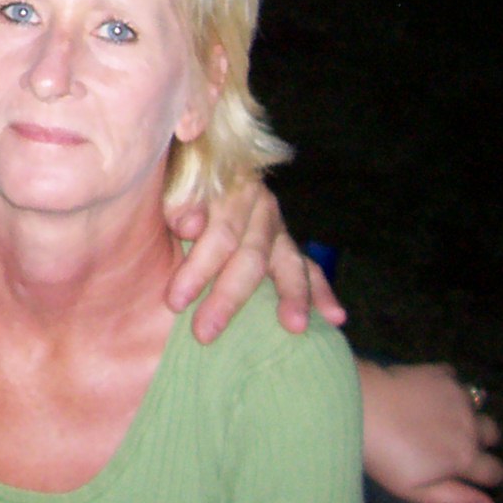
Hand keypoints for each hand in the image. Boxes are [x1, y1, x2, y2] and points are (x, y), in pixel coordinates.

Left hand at [165, 178, 347, 342]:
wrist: (186, 169)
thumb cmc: (169, 187)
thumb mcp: (167, 183)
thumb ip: (176, 199)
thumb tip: (187, 225)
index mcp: (228, 185)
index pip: (219, 232)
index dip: (198, 267)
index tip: (176, 301)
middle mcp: (258, 204)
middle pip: (250, 254)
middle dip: (228, 297)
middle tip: (204, 333)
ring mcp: (276, 225)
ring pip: (289, 263)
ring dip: (292, 295)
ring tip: (293, 326)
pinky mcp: (286, 245)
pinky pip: (308, 269)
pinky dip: (322, 292)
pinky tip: (335, 317)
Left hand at [361, 361, 502, 502]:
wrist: (359, 406)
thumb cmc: (383, 455)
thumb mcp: (415, 489)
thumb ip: (456, 498)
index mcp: (465, 457)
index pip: (495, 471)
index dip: (487, 476)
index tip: (469, 474)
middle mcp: (469, 425)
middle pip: (494, 435)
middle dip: (481, 442)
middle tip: (453, 444)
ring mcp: (456, 396)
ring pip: (479, 407)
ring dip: (468, 414)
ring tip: (441, 419)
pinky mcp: (440, 373)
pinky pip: (457, 380)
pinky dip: (449, 387)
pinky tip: (429, 394)